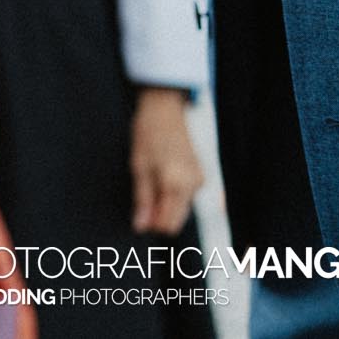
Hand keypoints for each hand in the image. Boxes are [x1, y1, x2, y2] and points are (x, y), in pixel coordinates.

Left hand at [129, 87, 202, 235]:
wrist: (165, 111)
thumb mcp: (139, 167)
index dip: (152, 225)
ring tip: (149, 182)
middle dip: (158, 216)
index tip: (138, 217)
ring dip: (164, 204)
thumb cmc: (148, 135)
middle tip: (140, 201)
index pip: (169, 224)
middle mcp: (193, 185)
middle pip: (177, 219)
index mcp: (177, 184)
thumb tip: (140, 226)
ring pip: (181, 208)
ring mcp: (199, 180)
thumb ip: (142, 199)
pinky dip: (171, 194)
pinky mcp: (200, 176)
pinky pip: (185, 196)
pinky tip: (160, 178)